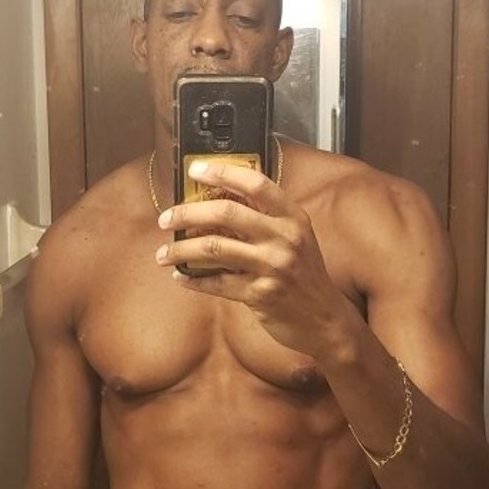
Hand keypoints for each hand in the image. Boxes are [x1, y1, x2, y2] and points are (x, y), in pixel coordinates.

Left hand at [155, 158, 343, 357]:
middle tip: (166, 218)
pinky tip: (181, 277)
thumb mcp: (295, 239)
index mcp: (293, 218)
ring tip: (164, 253)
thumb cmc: (303, 275)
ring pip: (213, 248)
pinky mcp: (261, 294)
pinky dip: (194, 280)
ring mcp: (273, 266)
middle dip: (187, 213)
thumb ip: (265, 219)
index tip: (196, 170)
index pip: (256, 184)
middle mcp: (285, 238)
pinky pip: (216, 283)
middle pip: (226, 213)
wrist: (325, 319)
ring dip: (181, 250)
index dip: (224, 172)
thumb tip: (217, 201)